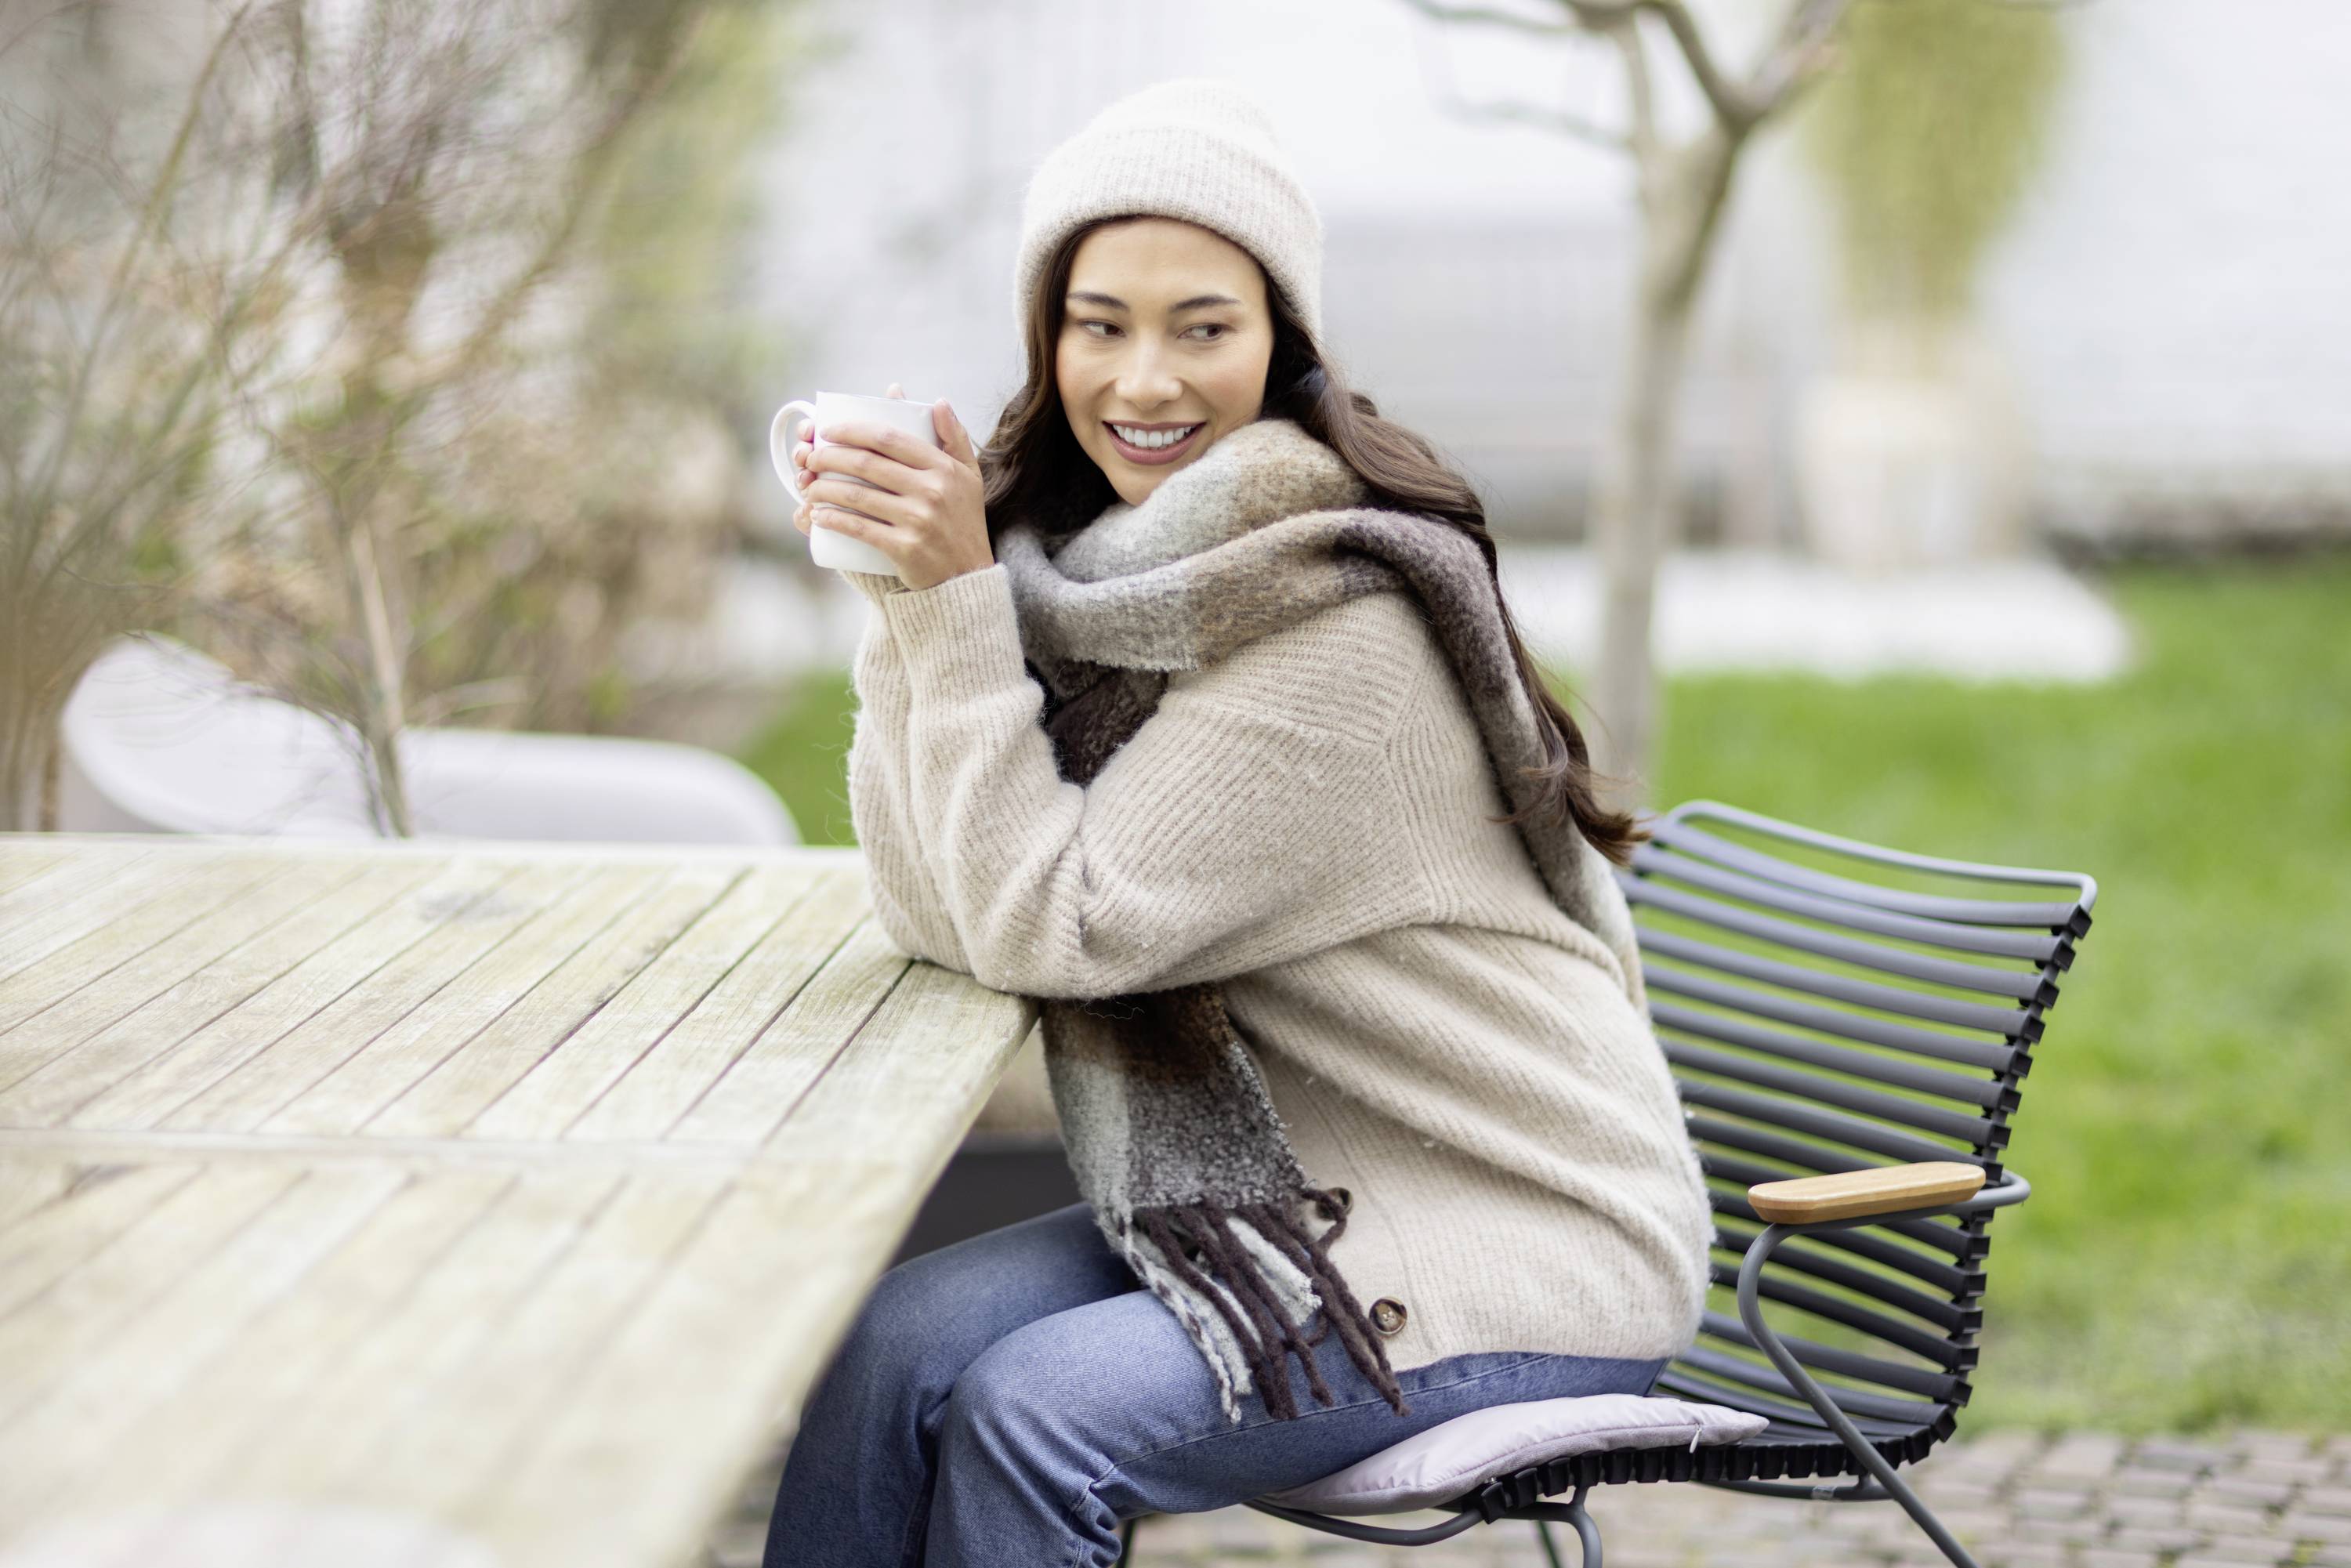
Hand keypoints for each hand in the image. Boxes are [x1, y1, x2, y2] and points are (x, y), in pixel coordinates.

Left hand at [791, 381, 991, 590]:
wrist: (967, 576)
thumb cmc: (963, 521)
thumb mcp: (969, 475)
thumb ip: (954, 437)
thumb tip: (939, 401)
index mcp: (942, 467)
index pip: (888, 437)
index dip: (852, 430)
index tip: (828, 431)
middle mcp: (931, 490)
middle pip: (866, 464)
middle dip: (829, 457)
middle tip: (812, 458)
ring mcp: (918, 520)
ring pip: (857, 495)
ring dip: (824, 488)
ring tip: (809, 486)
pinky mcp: (905, 547)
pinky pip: (859, 528)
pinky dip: (833, 519)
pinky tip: (817, 514)